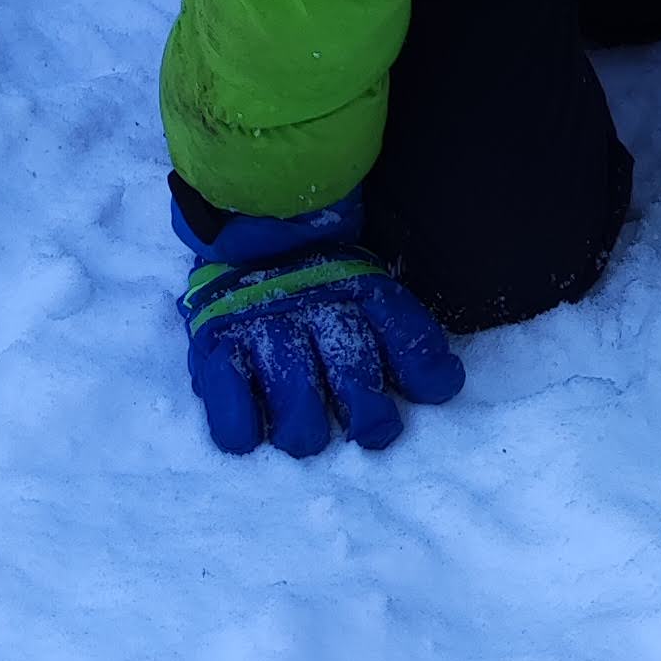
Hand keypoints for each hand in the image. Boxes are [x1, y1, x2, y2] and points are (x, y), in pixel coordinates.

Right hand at [173, 184, 465, 455]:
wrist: (245, 225)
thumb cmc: (318, 282)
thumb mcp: (369, 290)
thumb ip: (408, 337)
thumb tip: (444, 383)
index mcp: (359, 290)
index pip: (399, 328)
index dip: (421, 366)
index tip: (434, 391)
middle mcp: (314, 308)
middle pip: (350, 363)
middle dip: (367, 409)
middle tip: (371, 429)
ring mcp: (263, 327)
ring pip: (293, 390)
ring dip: (304, 425)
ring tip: (308, 434)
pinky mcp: (216, 345)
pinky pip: (228, 393)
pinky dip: (241, 422)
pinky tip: (253, 433)